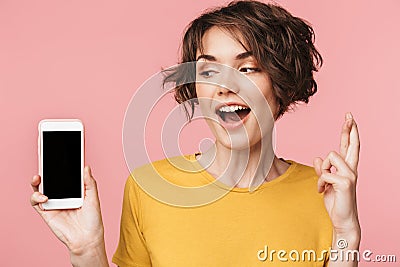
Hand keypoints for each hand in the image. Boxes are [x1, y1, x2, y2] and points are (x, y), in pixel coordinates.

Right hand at [30, 166, 104, 255]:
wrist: (87, 238)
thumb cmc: (93, 219)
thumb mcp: (94, 198)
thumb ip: (89, 183)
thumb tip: (86, 166)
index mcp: (73, 189)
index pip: (65, 174)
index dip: (61, 165)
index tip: (59, 153)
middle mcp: (62, 194)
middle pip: (50, 179)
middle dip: (45, 169)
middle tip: (44, 160)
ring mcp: (53, 202)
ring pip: (39, 188)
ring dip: (36, 181)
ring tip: (38, 177)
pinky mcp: (46, 212)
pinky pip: (35, 202)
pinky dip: (36, 196)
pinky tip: (44, 196)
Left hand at [313, 113, 360, 235]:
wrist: (342, 219)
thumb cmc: (335, 201)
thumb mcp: (326, 183)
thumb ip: (323, 170)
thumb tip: (317, 158)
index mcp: (347, 168)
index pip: (349, 147)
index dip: (349, 133)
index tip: (349, 118)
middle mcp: (351, 169)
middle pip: (352, 144)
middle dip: (350, 129)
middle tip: (349, 115)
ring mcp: (350, 175)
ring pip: (330, 156)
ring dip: (322, 170)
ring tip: (324, 185)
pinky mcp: (345, 182)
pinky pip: (325, 173)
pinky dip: (320, 183)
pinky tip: (323, 192)